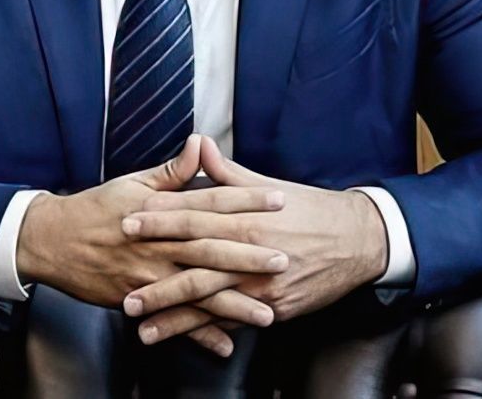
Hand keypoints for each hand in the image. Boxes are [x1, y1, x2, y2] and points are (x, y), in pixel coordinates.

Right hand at [17, 134, 289, 355]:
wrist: (52, 241)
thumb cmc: (95, 209)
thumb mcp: (133, 184)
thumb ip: (173, 172)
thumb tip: (200, 144)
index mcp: (161, 211)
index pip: (210, 202)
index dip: (246, 201)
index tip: (278, 201)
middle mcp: (158, 244)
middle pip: (210, 249)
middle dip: (248, 256)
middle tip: (283, 260)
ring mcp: (148, 275)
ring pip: (197, 290)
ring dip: (233, 303)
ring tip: (267, 312)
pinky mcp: (138, 300)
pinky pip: (173, 321)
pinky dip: (198, 335)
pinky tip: (226, 345)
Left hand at [119, 137, 388, 345]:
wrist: (358, 241)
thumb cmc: (311, 210)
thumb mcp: (267, 186)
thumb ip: (226, 173)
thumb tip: (197, 144)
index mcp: (246, 218)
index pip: (194, 218)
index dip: (159, 220)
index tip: (127, 221)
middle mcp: (251, 253)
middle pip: (195, 265)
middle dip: (156, 276)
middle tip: (122, 284)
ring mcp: (262, 284)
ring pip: (210, 301)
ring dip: (173, 315)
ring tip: (141, 324)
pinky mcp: (274, 308)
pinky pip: (235, 319)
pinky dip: (207, 330)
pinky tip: (183, 337)